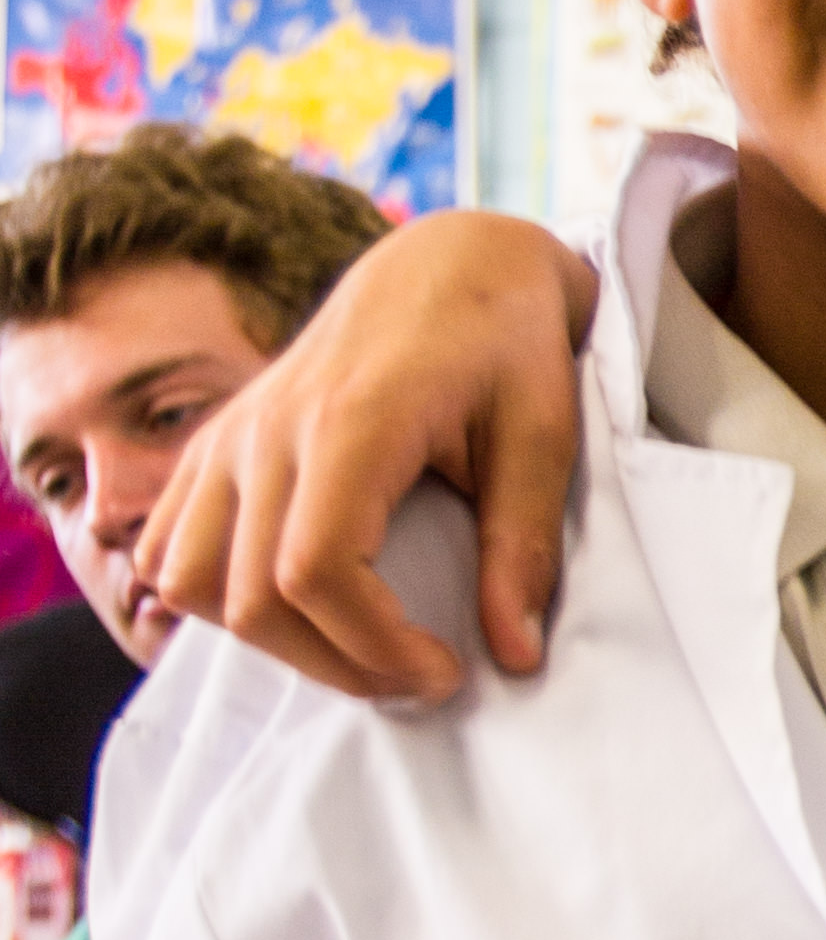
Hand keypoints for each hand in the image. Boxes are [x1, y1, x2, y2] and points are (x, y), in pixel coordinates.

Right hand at [139, 213, 597, 704]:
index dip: (374, 647)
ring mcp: (231, 432)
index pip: (316, 570)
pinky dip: (209, 595)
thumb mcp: (543, 436)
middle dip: (339, 664)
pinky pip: (168, 543)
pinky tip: (288, 607)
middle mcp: (270, 427)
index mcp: (351, 419)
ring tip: (354, 647)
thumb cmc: (505, 342)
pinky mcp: (217, 441)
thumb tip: (515, 657)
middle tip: (418, 677)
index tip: (444, 671)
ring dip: (269, 640)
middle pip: (254, 596)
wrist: (450, 262)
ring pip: (190, 580)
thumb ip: (523, 547)